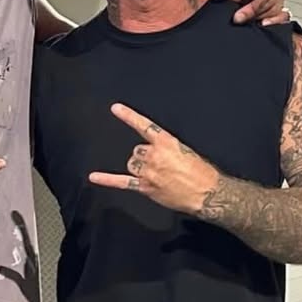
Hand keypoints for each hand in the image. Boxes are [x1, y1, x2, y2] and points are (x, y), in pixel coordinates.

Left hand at [89, 104, 219, 215]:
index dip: (129, 116)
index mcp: (166, 142)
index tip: (115, 108)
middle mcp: (154, 155)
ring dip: (139, 168)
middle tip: (161, 167)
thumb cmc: (202, 172)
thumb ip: (168, 149)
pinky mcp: (146, 187)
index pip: (144, 125)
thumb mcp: (187, 151)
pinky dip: (107, 179)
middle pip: (136, 151)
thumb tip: (157, 154)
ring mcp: (148, 172)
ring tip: (156, 175)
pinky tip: (93, 177)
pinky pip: (122, 182)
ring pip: (131, 164)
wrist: (207, 193)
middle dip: (145, 158)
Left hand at [211, 0, 289, 25]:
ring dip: (259, 16)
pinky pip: (281, 19)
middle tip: (238, 16)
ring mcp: (275, 3)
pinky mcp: (275, 16)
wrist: (229, 7)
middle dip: (254, 8)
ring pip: (275, 10)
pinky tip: (262, 24)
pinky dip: (273, 22)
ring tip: (244, 20)